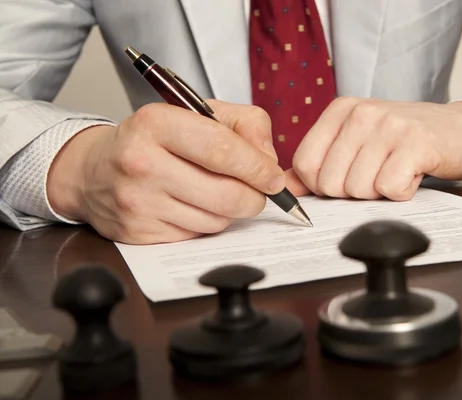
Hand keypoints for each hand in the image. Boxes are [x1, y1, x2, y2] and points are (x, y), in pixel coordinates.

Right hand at [47, 101, 283, 243]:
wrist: (93, 171)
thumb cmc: (155, 140)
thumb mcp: (198, 113)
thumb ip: (245, 125)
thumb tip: (269, 161)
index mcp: (156, 123)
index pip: (223, 151)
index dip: (259, 168)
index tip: (274, 178)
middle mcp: (141, 162)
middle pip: (226, 195)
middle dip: (255, 197)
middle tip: (258, 192)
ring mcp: (137, 202)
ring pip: (216, 220)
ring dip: (230, 211)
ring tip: (217, 192)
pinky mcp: (138, 233)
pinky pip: (196, 235)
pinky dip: (206, 223)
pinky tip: (193, 206)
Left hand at [285, 97, 461, 199]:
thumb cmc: (405, 141)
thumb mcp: (357, 143)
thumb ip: (319, 163)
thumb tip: (284, 186)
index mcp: (340, 110)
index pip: (304, 164)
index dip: (321, 186)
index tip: (345, 181)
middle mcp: (362, 113)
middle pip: (329, 183)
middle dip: (353, 192)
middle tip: (378, 174)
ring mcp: (389, 126)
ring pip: (359, 190)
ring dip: (379, 193)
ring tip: (396, 171)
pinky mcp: (416, 144)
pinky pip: (390, 189)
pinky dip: (402, 193)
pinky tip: (412, 175)